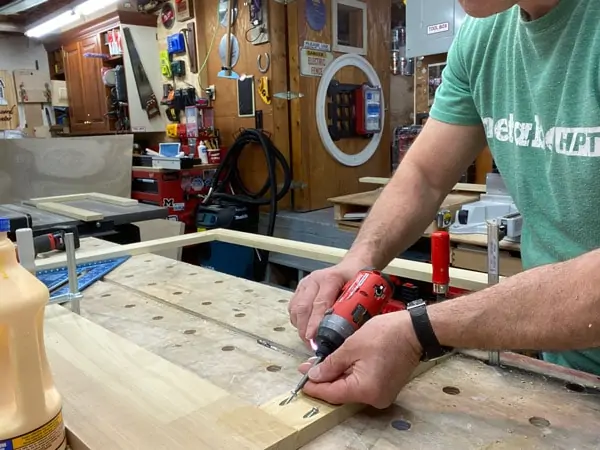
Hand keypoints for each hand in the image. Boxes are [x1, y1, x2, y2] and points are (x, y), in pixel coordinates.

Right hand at [288, 264, 357, 343]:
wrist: (351, 265)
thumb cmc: (357, 278)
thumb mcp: (361, 292)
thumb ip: (354, 308)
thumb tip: (349, 333)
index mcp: (330, 279)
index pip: (319, 304)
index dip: (315, 323)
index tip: (313, 337)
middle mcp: (314, 280)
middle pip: (303, 308)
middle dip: (304, 329)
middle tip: (311, 345)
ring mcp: (305, 284)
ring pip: (295, 309)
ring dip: (300, 327)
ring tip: (309, 341)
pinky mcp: (300, 289)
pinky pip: (293, 307)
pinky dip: (297, 321)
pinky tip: (305, 329)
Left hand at [298, 312, 421, 407]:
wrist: (414, 330)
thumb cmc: (387, 335)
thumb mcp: (351, 346)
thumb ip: (331, 363)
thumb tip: (315, 374)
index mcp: (365, 390)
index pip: (332, 393)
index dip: (314, 387)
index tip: (302, 381)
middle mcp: (375, 398)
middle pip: (341, 392)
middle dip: (324, 379)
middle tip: (308, 366)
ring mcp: (382, 394)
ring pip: (351, 388)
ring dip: (336, 376)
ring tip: (322, 363)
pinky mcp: (385, 387)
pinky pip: (361, 385)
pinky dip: (350, 375)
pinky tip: (340, 364)